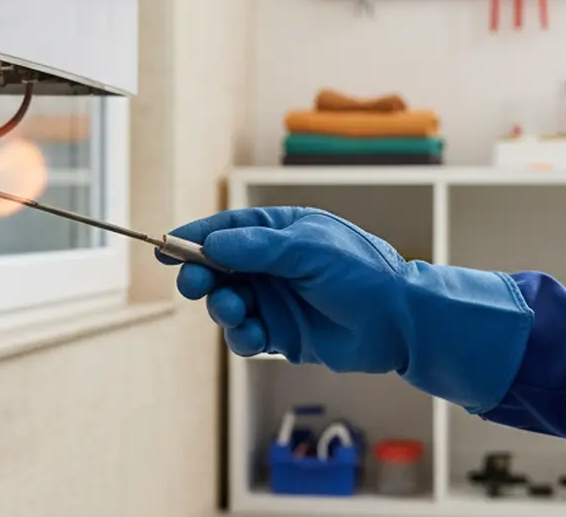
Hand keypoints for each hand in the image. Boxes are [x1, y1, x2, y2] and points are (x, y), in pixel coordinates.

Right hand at [157, 207, 534, 411]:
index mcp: (280, 232)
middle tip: (193, 284)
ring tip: (236, 310)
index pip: (226, 229)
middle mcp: (273, 265)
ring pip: (227, 303)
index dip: (193, 237)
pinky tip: (253, 336)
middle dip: (200, 276)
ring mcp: (276, 300)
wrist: (401, 322)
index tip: (164, 246)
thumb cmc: (363, 272)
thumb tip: (211, 245)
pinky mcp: (281, 335)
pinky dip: (242, 337)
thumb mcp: (309, 249)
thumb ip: (258, 248)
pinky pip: (245, 336)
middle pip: (217, 268)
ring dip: (222, 307)